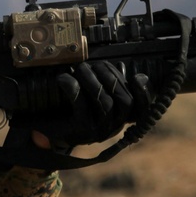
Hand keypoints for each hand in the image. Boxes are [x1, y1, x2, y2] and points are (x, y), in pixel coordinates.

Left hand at [31, 61, 146, 148]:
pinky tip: (64, 78)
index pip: (143, 108)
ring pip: (105, 103)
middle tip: (93, 64)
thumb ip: (110, 86)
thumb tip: (122, 69)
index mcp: (121, 118)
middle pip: (125, 102)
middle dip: (111, 77)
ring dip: (92, 79)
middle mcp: (114, 127)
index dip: (146, 94)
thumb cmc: (74, 109)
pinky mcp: (81, 131)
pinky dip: (73, 88)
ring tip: (80, 68)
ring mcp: (99, 131)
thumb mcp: (95, 97)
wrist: (49, 131)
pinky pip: (81, 106)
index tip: (139, 77)